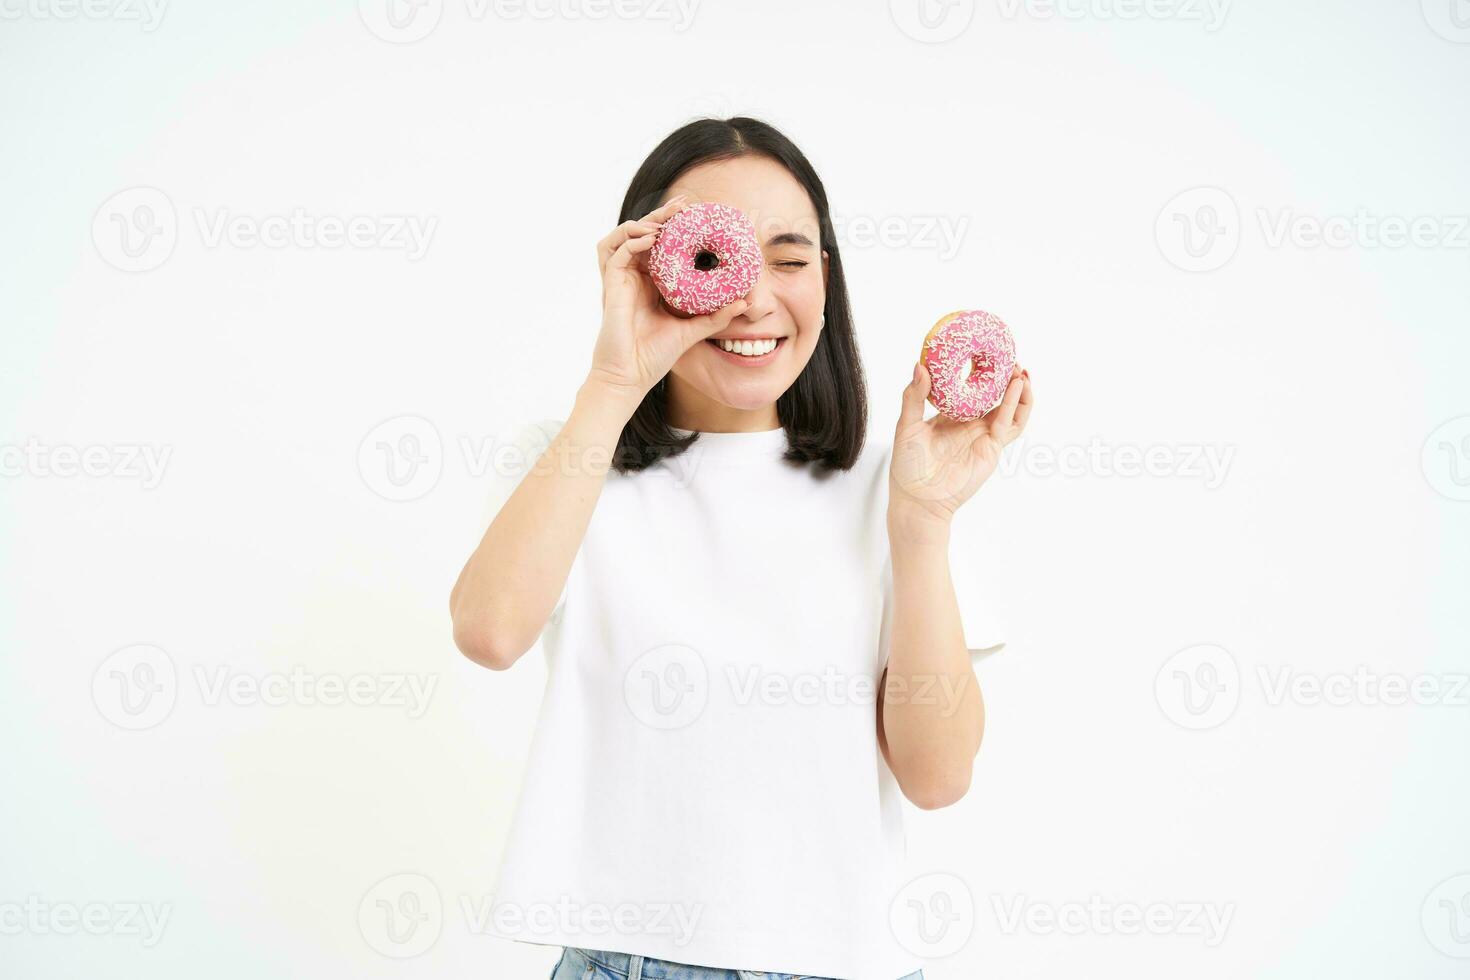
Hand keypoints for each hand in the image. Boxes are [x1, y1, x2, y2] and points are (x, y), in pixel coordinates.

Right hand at [585, 193, 750, 406]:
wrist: (631, 376)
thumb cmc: (655, 356)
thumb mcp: (692, 330)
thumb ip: (715, 316)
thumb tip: (744, 303)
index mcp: (649, 284)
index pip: (659, 246)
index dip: (673, 228)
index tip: (694, 215)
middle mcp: (633, 278)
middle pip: (642, 234)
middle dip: (660, 216)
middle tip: (683, 205)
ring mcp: (620, 280)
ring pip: (624, 236)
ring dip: (642, 223)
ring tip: (665, 221)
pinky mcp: (610, 286)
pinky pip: (615, 253)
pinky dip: (631, 241)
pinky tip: (650, 239)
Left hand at [889, 361, 1032, 527]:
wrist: (917, 500)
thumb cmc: (908, 467)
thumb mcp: (907, 425)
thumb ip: (914, 396)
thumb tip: (919, 365)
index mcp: (952, 416)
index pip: (972, 389)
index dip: (982, 372)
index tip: (986, 351)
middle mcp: (971, 425)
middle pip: (997, 397)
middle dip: (1006, 378)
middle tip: (1011, 357)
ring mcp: (983, 436)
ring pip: (1010, 410)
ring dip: (1019, 391)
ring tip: (1021, 371)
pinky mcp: (991, 448)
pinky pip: (1008, 424)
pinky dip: (1015, 404)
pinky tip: (1016, 386)